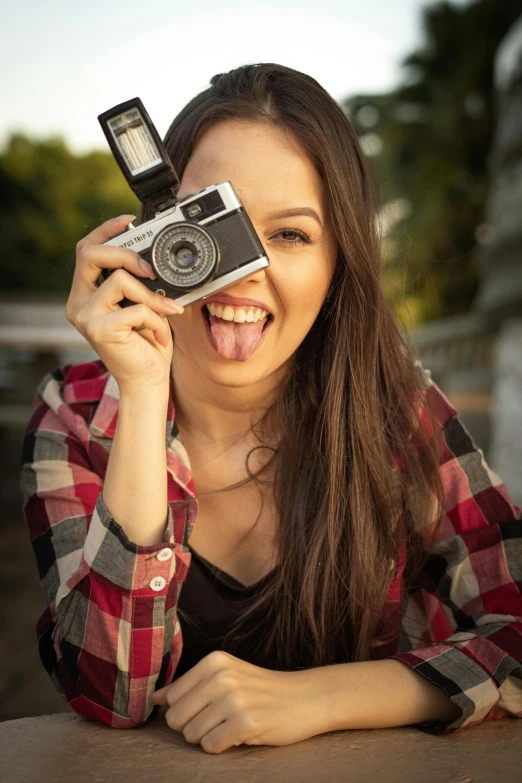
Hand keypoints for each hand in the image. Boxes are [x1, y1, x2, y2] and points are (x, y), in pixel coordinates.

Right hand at [65, 214, 184, 391]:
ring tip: (164, 314)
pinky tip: (158, 335)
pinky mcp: (98, 330)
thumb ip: (140, 282)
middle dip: (125, 253)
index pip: (86, 250)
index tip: (130, 220)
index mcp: (86, 294)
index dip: (106, 230)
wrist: (148, 381)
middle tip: (151, 269)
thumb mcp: (144, 305)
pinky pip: (136, 308)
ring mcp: (85, 316)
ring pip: (118, 280)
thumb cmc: (147, 344)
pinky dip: (156, 320)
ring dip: (150, 296)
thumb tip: (154, 258)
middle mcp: (78, 303)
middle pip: (90, 254)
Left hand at [150, 650, 330, 753]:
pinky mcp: (246, 723)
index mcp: (214, 662)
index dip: (186, 710)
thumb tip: (155, 698)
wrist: (307, 698)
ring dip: (210, 737)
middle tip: (220, 720)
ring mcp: (234, 700)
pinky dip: (222, 747)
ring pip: (192, 735)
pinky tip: (241, 734)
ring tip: (233, 724)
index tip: (209, 707)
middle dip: (194, 727)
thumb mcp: (227, 676)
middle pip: (177, 719)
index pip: (172, 698)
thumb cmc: (262, 690)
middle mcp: (221, 677)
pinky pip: (211, 747)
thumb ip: (189, 687)